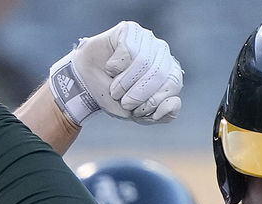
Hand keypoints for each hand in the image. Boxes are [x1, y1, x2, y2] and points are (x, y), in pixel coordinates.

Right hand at [48, 21, 182, 125]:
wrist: (87, 84)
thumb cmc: (116, 98)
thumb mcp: (139, 114)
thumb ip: (163, 115)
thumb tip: (175, 102)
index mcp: (170, 72)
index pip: (172, 85)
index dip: (153, 101)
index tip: (136, 110)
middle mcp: (162, 53)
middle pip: (159, 73)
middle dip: (138, 94)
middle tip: (124, 101)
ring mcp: (147, 39)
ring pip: (143, 62)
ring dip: (123, 83)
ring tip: (114, 89)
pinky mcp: (130, 30)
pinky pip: (127, 51)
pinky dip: (114, 67)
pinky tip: (110, 68)